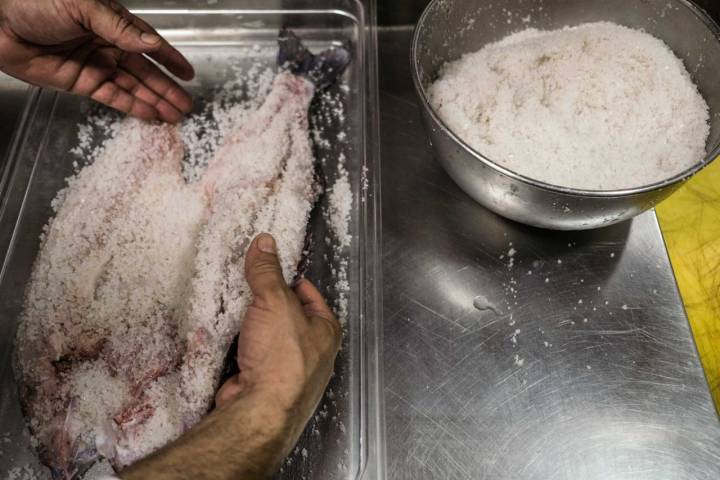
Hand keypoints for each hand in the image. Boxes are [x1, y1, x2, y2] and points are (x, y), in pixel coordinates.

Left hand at [0, 0, 193, 122]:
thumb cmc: (34, 2)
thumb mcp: (83, 6)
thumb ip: (119, 27)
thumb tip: (151, 43)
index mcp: (112, 24)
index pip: (148, 44)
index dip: (170, 59)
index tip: (188, 73)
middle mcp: (107, 46)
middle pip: (145, 71)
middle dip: (167, 88)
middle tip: (186, 105)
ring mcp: (95, 66)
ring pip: (133, 87)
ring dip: (154, 101)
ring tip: (175, 115)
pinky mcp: (81, 83)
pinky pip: (112, 97)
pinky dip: (132, 107)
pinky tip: (149, 114)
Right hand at [121, 234, 340, 479]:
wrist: (259, 411)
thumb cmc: (281, 354)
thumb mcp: (274, 301)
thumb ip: (267, 272)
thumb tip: (264, 240)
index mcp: (326, 331)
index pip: (308, 294)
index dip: (288, 279)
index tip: (267, 269)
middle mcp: (314, 354)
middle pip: (286, 317)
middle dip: (265, 304)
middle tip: (244, 287)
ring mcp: (288, 373)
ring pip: (267, 339)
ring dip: (249, 327)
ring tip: (230, 308)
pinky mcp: (264, 387)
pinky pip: (250, 358)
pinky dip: (238, 347)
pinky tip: (223, 337)